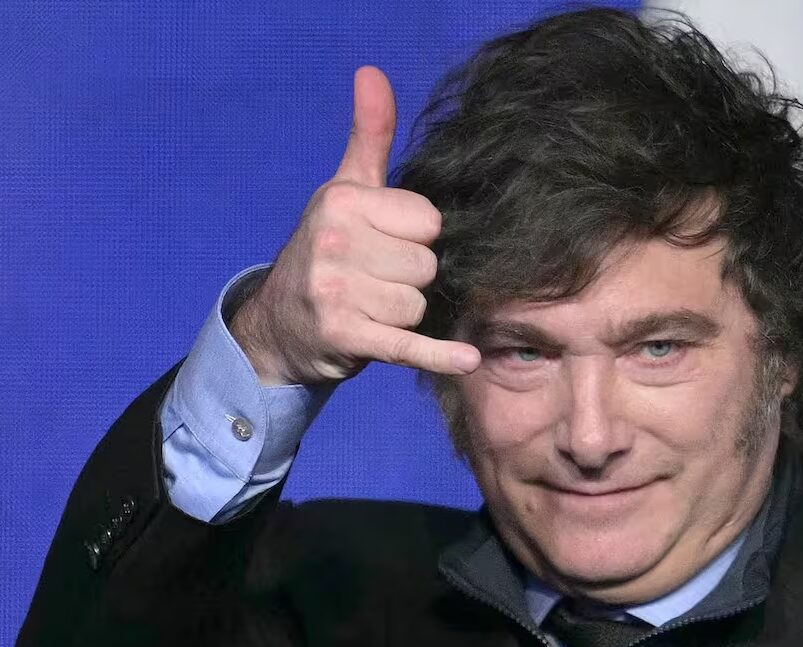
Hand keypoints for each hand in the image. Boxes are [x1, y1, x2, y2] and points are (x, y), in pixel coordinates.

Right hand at [229, 66, 480, 385]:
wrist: (279, 325)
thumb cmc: (326, 251)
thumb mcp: (344, 190)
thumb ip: (368, 136)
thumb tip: (373, 73)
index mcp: (343, 202)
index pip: (429, 222)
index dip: (414, 238)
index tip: (383, 245)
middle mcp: (335, 242)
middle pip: (426, 266)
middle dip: (409, 280)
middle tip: (373, 282)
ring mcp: (337, 291)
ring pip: (418, 305)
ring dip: (403, 316)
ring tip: (369, 309)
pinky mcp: (345, 336)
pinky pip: (408, 343)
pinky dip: (438, 355)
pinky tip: (467, 360)